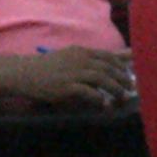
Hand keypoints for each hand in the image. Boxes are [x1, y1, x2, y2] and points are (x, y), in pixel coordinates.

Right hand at [0, 46, 134, 106]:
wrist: (26, 73)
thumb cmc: (49, 66)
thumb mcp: (70, 57)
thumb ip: (89, 59)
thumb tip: (103, 62)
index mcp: (82, 52)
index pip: (109, 56)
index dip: (122, 66)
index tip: (130, 73)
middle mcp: (81, 60)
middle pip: (108, 68)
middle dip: (122, 78)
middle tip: (130, 88)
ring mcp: (74, 73)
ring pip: (101, 78)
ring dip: (114, 88)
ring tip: (122, 97)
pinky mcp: (66, 86)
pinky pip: (87, 92)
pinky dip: (98, 98)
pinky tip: (104, 104)